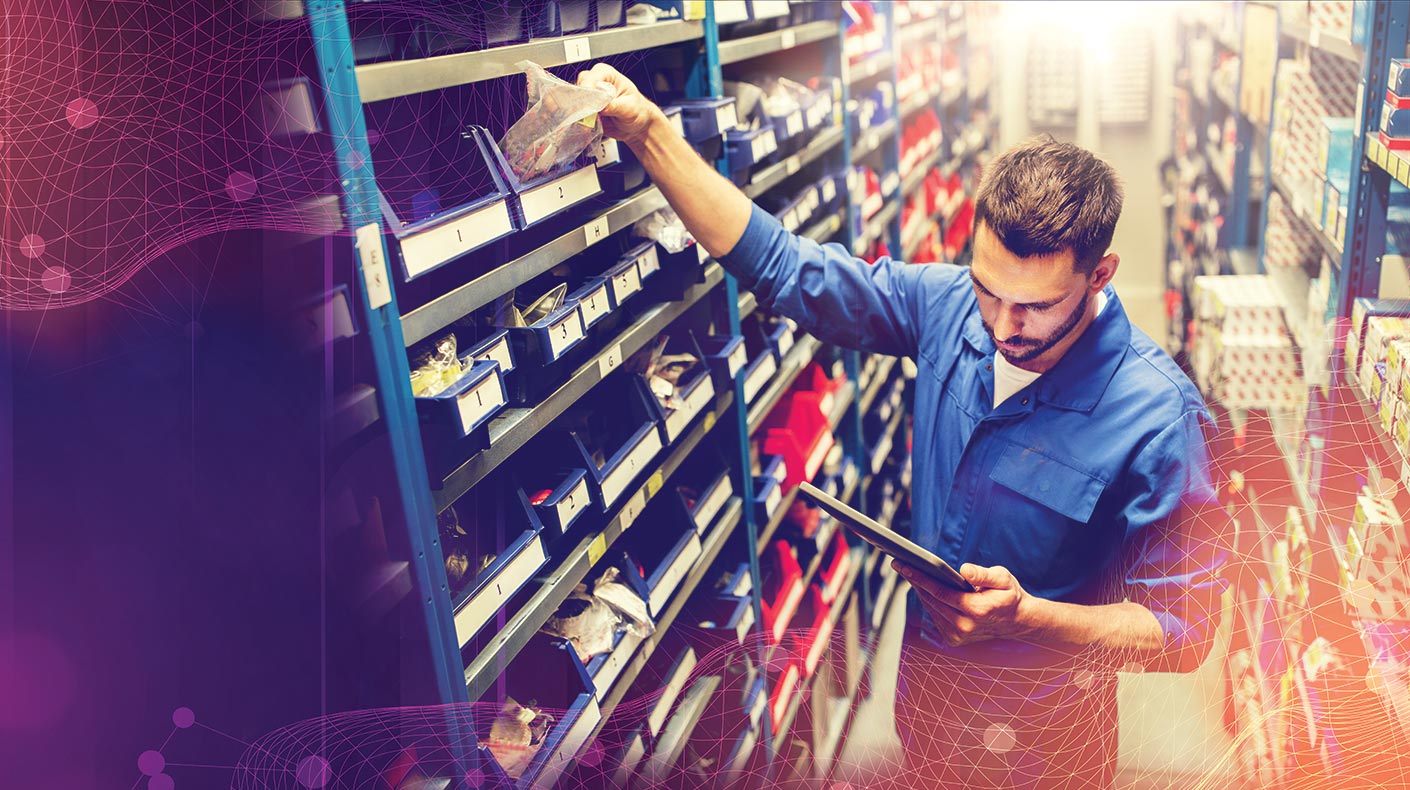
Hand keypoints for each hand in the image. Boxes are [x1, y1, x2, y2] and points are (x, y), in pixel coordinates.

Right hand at [575, 63, 662, 148]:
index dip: (588, 92)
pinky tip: (588, 125)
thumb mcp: (629, 108)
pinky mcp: (586, 108)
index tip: (590, 106)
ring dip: (580, 113)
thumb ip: (614, 106)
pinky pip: (577, 113)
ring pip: (575, 101)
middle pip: (579, 88)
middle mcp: (595, 82)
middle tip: (590, 116)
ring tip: (591, 121)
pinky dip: (580, 120)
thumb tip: (601, 107)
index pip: (590, 79)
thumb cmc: (638, 110)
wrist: (638, 126)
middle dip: (582, 103)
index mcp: (607, 74)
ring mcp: (589, 95)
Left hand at [893, 560, 1033, 646]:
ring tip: (910, 572)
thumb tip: (964, 570)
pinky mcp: (953, 639)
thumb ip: (983, 574)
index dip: (920, 578)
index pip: (941, 593)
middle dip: (915, 581)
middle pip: (931, 600)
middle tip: (901, 564)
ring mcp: (958, 635)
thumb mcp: (1003, 578)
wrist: (1016, 621)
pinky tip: (924, 588)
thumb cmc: (1009, 596)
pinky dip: (929, 602)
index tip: (904, 566)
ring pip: (931, 609)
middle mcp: (965, 626)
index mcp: (977, 611)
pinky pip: (935, 616)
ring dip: (920, 591)